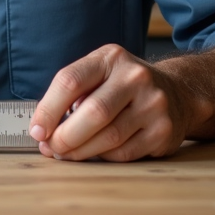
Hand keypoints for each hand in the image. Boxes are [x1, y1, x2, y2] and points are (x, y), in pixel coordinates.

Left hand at [27, 44, 194, 161]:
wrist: (177, 93)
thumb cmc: (122, 87)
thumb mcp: (99, 74)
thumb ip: (71, 94)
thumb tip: (42, 130)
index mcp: (110, 57)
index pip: (70, 81)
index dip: (48, 109)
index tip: (37, 131)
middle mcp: (135, 77)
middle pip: (92, 113)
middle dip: (64, 136)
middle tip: (51, 148)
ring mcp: (153, 104)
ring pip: (108, 138)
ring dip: (80, 152)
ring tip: (66, 154)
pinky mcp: (163, 131)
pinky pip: (123, 153)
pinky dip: (103, 157)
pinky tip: (95, 153)